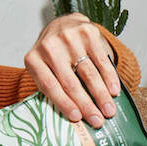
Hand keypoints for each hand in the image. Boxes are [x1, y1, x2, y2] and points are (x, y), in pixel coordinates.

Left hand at [24, 13, 119, 127]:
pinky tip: (114, 91)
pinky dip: (109, 78)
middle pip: (70, 82)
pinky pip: (101, 61)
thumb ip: (53, 88)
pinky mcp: (87, 32)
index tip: (77, 118)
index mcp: (33, 59)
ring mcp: (69, 38)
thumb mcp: (44, 69)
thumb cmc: (53, 55)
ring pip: (88, 73)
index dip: (64, 103)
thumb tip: (74, 117)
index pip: (49, 86)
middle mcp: (49, 46)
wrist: (63, 24)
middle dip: (86, 105)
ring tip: (109, 111)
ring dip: (101, 95)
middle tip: (98, 121)